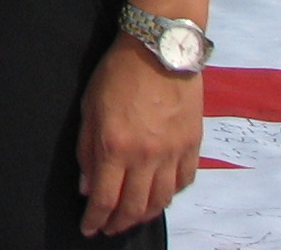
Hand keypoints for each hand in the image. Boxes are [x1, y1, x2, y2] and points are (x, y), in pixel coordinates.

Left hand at [77, 34, 201, 236]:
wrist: (160, 51)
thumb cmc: (118, 74)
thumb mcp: (90, 108)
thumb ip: (87, 150)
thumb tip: (87, 186)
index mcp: (116, 146)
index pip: (105, 198)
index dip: (95, 219)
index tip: (89, 228)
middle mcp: (146, 157)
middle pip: (134, 207)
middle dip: (119, 223)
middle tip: (109, 228)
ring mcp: (173, 154)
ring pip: (161, 201)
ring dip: (144, 215)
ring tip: (132, 217)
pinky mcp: (192, 146)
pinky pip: (183, 183)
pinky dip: (170, 194)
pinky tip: (159, 195)